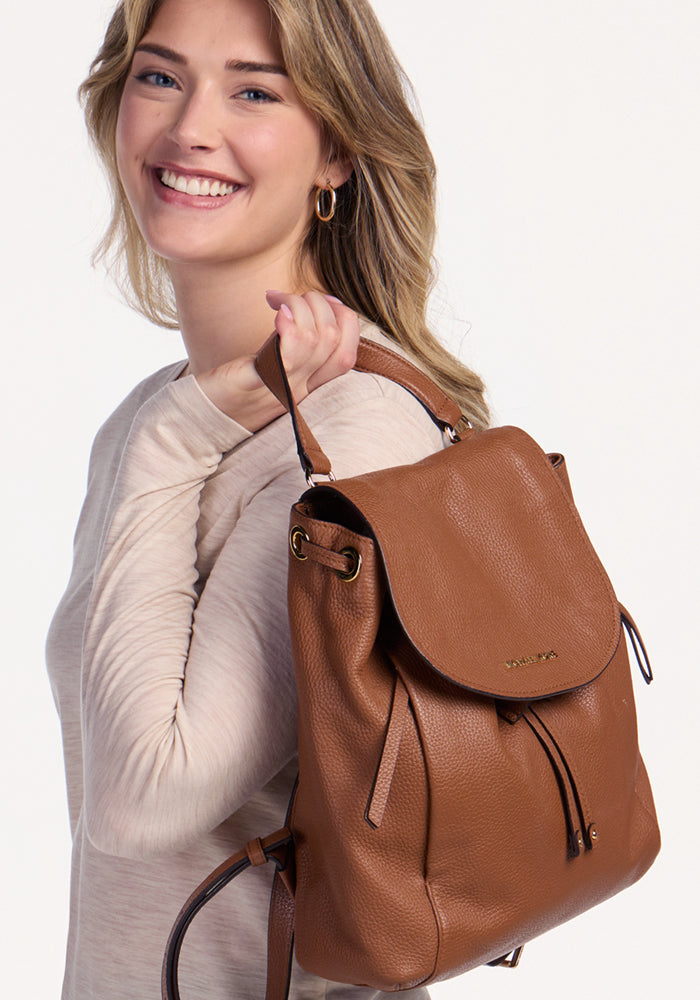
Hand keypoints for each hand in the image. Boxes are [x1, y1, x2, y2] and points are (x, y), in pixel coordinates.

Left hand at [195, 290, 359, 432]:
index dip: (345, 320)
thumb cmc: (233, 390)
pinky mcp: (253, 382)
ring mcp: (280, 387)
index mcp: (306, 385)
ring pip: (315, 340)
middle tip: (286, 298)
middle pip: (333, 338)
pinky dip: (290, 329)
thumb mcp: (272, 370)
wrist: (201, 421)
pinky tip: (279, 314)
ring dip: (300, 305)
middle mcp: (299, 388)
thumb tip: (313, 309)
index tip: (322, 302)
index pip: (346, 354)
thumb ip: (293, 349)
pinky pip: (285, 360)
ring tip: (275, 299)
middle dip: (318, 303)